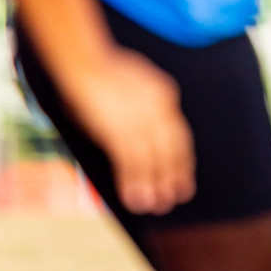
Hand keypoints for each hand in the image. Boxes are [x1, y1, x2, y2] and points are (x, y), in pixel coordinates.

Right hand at [59, 48, 195, 214]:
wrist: (86, 64)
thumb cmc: (105, 72)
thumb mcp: (138, 83)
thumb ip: (146, 105)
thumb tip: (146, 133)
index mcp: (165, 95)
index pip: (180, 134)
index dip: (183, 159)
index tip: (185, 177)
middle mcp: (158, 110)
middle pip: (171, 150)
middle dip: (173, 176)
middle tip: (176, 197)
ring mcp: (140, 121)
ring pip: (152, 160)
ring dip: (153, 186)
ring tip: (156, 206)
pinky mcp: (119, 132)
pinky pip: (130, 163)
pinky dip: (133, 183)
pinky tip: (134, 199)